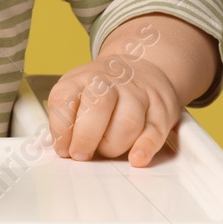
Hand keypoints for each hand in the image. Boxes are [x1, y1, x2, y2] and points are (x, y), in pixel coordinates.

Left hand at [47, 51, 180, 167]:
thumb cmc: (104, 89)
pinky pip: (155, 131)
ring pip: (127, 122)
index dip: (61, 129)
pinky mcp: (161, 110)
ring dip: (113, 146)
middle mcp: (109, 82)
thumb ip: (66, 118)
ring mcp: (137, 94)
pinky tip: (136, 158)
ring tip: (107, 150)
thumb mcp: (77, 92)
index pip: (64, 99)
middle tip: (81, 154)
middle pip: (97, 106)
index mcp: (81, 79)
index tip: (62, 149)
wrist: (141, 65)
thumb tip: (61, 147)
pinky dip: (145, 147)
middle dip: (86, 137)